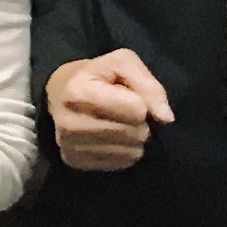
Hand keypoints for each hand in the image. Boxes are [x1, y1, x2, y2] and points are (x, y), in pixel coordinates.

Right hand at [48, 49, 173, 172]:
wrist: (59, 93)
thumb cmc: (96, 76)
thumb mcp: (123, 64)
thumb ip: (149, 86)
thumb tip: (166, 119)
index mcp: (78, 92)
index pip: (136, 110)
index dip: (141, 102)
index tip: (128, 95)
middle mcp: (69, 123)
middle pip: (135, 133)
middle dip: (140, 123)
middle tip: (125, 112)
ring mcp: (70, 146)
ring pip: (131, 152)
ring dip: (135, 139)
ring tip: (119, 124)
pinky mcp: (74, 161)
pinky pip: (121, 163)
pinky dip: (125, 152)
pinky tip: (112, 138)